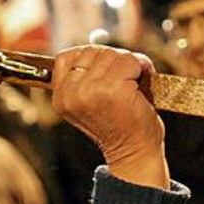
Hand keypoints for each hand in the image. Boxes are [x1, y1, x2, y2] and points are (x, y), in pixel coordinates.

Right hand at [52, 45, 169, 188]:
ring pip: (112, 54)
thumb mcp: (89, 104)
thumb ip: (83, 79)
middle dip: (113, 60)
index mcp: (60, 98)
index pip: (67, 57)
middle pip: (92, 52)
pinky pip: (129, 60)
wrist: (134, 153)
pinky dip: (142, 66)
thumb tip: (95, 50)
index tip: (107, 73)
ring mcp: (90, 91)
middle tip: (126, 79)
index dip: (92, 59)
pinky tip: (143, 82)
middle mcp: (70, 94)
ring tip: (134, 83)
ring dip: (129, 64)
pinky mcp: (111, 89)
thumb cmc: (119, 127)